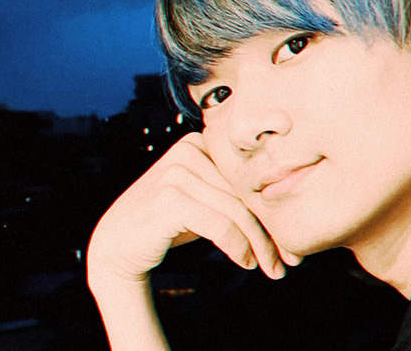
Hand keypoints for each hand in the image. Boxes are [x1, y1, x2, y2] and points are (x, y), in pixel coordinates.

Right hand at [87, 132, 291, 290]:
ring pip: (237, 212)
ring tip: (273, 268)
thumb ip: (231, 193)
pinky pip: (220, 226)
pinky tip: (246, 263)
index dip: (273, 210)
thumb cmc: (168, 224)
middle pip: (245, 194)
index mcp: (199, 142)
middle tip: (291, 261)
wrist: (117, 246)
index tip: (292, 242)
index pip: (248, 178)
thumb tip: (286, 206)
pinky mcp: (170, 198)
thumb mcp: (203, 200)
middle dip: (271, 231)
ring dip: (260, 245)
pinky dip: (238, 248)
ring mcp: (177, 171)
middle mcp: (188, 149)